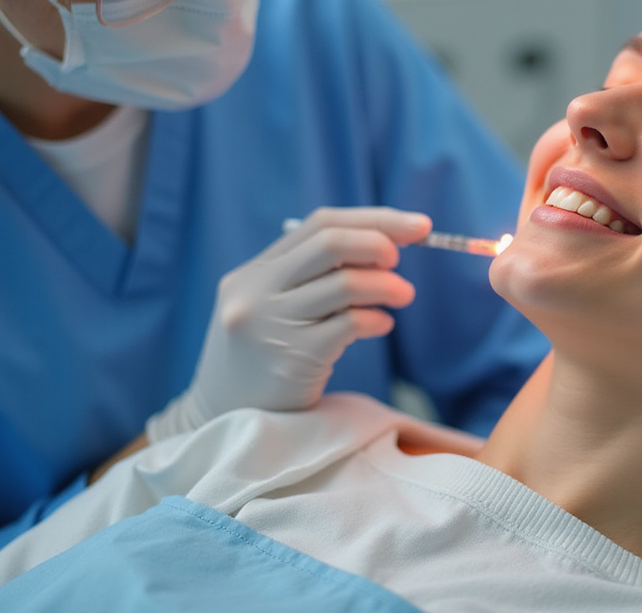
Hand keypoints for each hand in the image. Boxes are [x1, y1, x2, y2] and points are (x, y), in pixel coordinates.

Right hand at [146, 207, 430, 441]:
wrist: (222, 421)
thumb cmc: (262, 361)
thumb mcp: (270, 309)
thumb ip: (310, 278)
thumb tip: (385, 247)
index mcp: (253, 273)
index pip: (320, 224)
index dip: (376, 220)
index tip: (419, 226)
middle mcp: (257, 292)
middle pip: (330, 243)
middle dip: (380, 243)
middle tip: (402, 260)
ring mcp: (272, 324)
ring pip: (345, 283)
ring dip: (387, 286)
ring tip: (404, 296)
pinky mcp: (293, 358)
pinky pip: (349, 324)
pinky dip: (376, 319)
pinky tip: (381, 325)